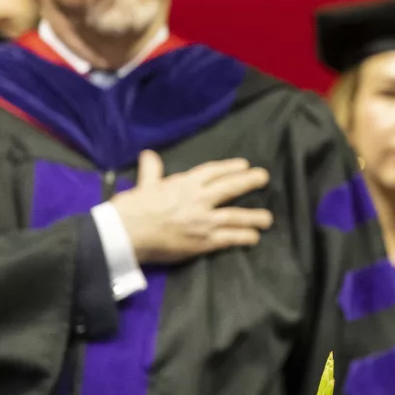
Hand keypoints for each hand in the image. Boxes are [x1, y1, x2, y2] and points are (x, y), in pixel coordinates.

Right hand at [110, 147, 272, 264]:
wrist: (126, 232)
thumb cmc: (132, 208)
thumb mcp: (144, 185)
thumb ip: (152, 171)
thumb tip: (149, 154)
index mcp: (184, 183)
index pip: (213, 172)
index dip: (230, 168)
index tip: (243, 165)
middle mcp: (199, 198)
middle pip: (230, 187)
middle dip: (249, 181)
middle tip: (264, 178)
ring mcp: (203, 220)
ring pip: (235, 215)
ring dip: (253, 216)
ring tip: (267, 219)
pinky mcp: (203, 241)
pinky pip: (229, 238)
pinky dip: (243, 237)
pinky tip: (254, 238)